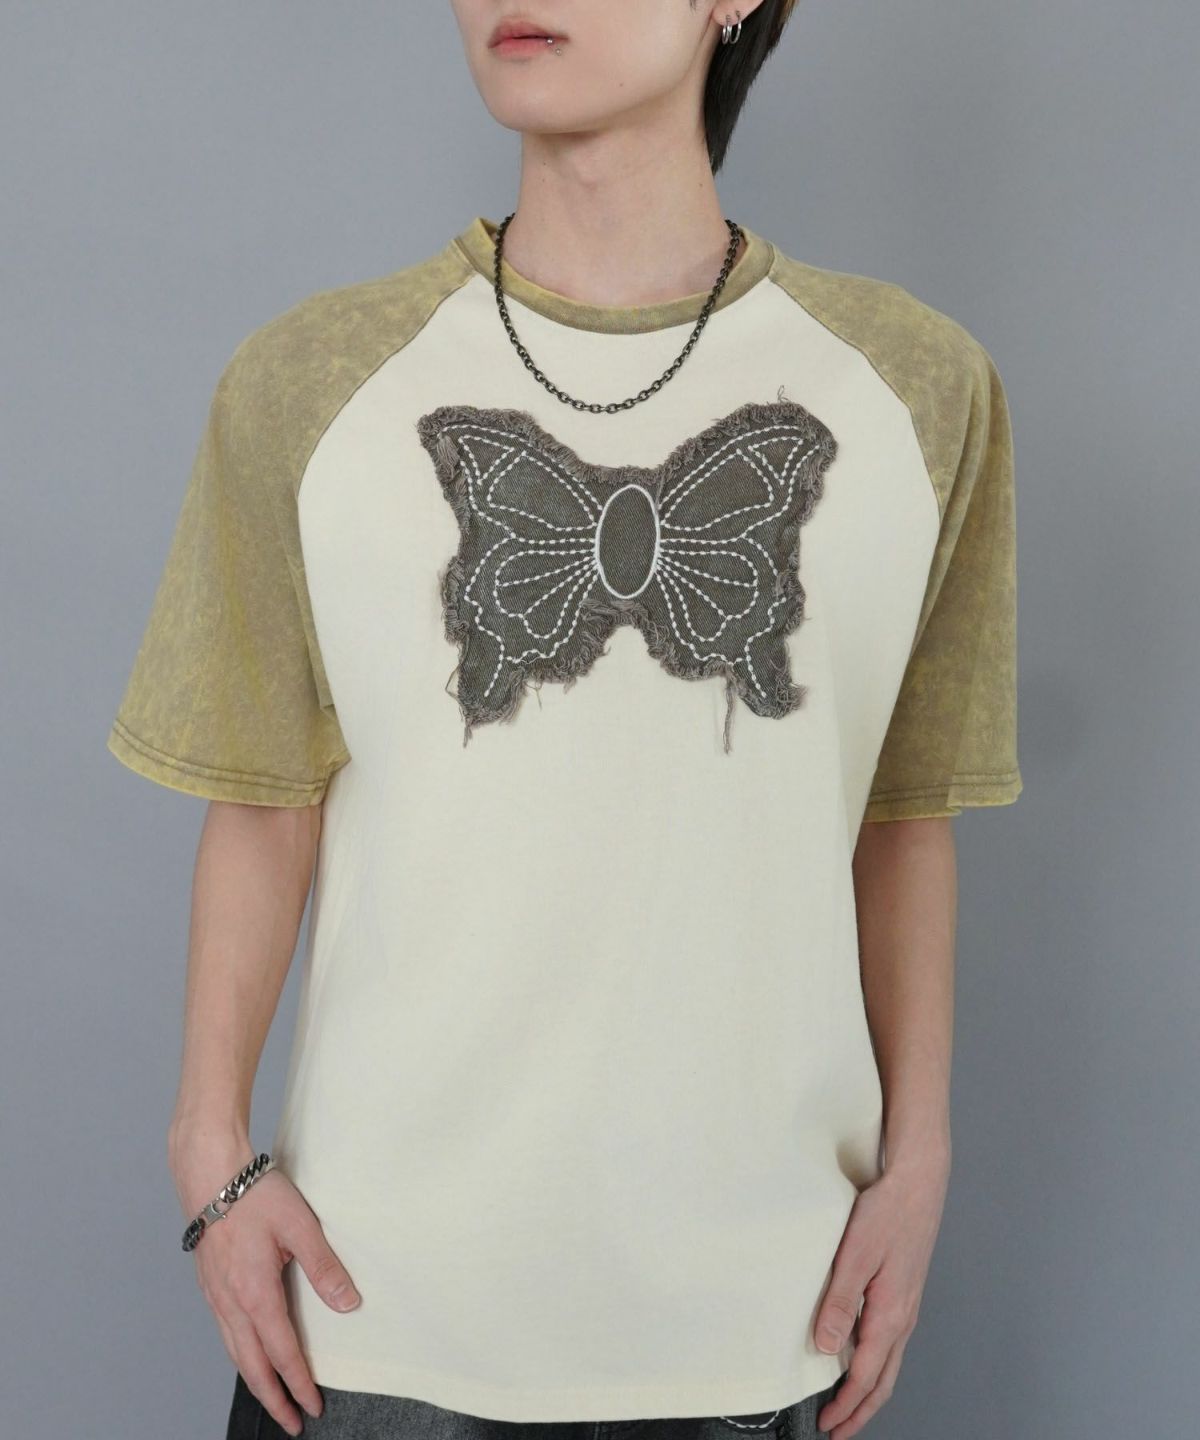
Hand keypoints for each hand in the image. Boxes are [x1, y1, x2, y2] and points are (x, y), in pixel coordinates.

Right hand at [173, 1137, 360, 1437]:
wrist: (209, 1174)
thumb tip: (349, 1303)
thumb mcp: (301, 1226)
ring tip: (271, 1397)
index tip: (312, 1408)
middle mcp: (231, 1303)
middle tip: (291, 1423)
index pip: (282, 1353)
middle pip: (253, 1366)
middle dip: (274, 1397)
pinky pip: (225, 1332)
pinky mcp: (210, 1284)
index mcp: (256, 1294)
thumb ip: (325, 1267)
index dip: (299, 1384)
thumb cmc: (255, 1195)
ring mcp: (216, 1295)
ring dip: (255, 1379)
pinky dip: (239, 1354)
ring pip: (235, 1352)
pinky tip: (247, 1351)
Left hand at [813, 1151, 949, 1437]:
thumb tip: (824, 1346)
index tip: (827, 1424)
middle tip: (837, 1429)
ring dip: (868, 1389)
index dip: (845, 1405)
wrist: (918, 1183)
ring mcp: (906, 1305)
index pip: (865, 1376)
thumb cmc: (888, 1212)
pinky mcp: (904, 1291)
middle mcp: (902, 1317)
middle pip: (882, 1380)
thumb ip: (839, 1302)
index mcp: (890, 1314)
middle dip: (860, 1410)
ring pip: (888, 1363)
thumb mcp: (855, 1256)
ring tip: (848, 1402)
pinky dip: (875, 1363)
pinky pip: (890, 1342)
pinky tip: (861, 1356)